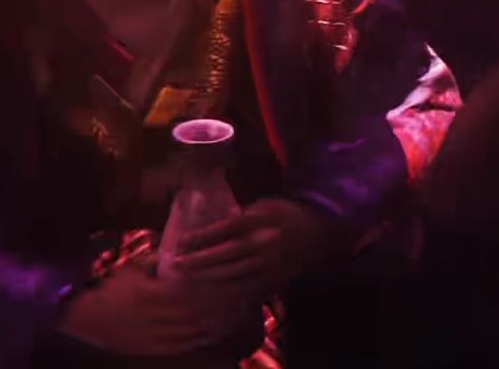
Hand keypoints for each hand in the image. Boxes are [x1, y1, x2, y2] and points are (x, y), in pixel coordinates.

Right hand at [55, 255, 245, 355]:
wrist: (78, 316)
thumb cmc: (106, 287)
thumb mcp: (133, 269)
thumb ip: (158, 262)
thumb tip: (183, 252)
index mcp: (152, 292)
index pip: (193, 290)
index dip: (214, 287)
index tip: (233, 280)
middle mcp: (155, 315)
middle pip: (197, 311)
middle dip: (221, 306)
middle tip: (243, 299)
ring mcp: (152, 334)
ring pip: (191, 331)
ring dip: (215, 325)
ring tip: (236, 317)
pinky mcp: (148, 348)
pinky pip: (178, 346)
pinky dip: (198, 341)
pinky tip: (213, 335)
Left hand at [174, 198, 331, 298]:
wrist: (321, 234)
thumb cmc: (288, 215)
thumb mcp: (266, 206)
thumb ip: (241, 216)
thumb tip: (212, 224)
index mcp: (261, 220)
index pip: (225, 228)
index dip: (201, 237)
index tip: (181, 243)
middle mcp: (264, 242)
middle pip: (226, 253)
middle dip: (199, 261)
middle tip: (177, 266)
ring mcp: (270, 262)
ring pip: (234, 273)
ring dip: (208, 278)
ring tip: (188, 280)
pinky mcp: (275, 278)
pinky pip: (248, 287)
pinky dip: (228, 291)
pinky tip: (211, 293)